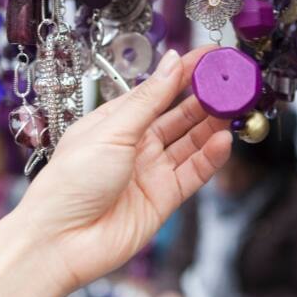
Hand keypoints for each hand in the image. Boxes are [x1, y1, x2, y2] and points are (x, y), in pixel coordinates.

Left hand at [23, 46, 230, 288]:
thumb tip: (171, 63)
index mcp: (114, 122)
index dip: (183, 72)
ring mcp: (150, 172)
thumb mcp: (111, 131)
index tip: (210, 55)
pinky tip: (224, 140)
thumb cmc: (70, 182)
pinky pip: (193, 172)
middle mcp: (135, 145)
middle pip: (179, 116)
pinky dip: (211, 157)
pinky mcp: (163, 198)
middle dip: (206, 98)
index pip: (156, 90)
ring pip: (191, 142)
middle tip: (233, 82)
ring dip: (213, 125)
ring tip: (236, 106)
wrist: (60, 241)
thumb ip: (148, 100)